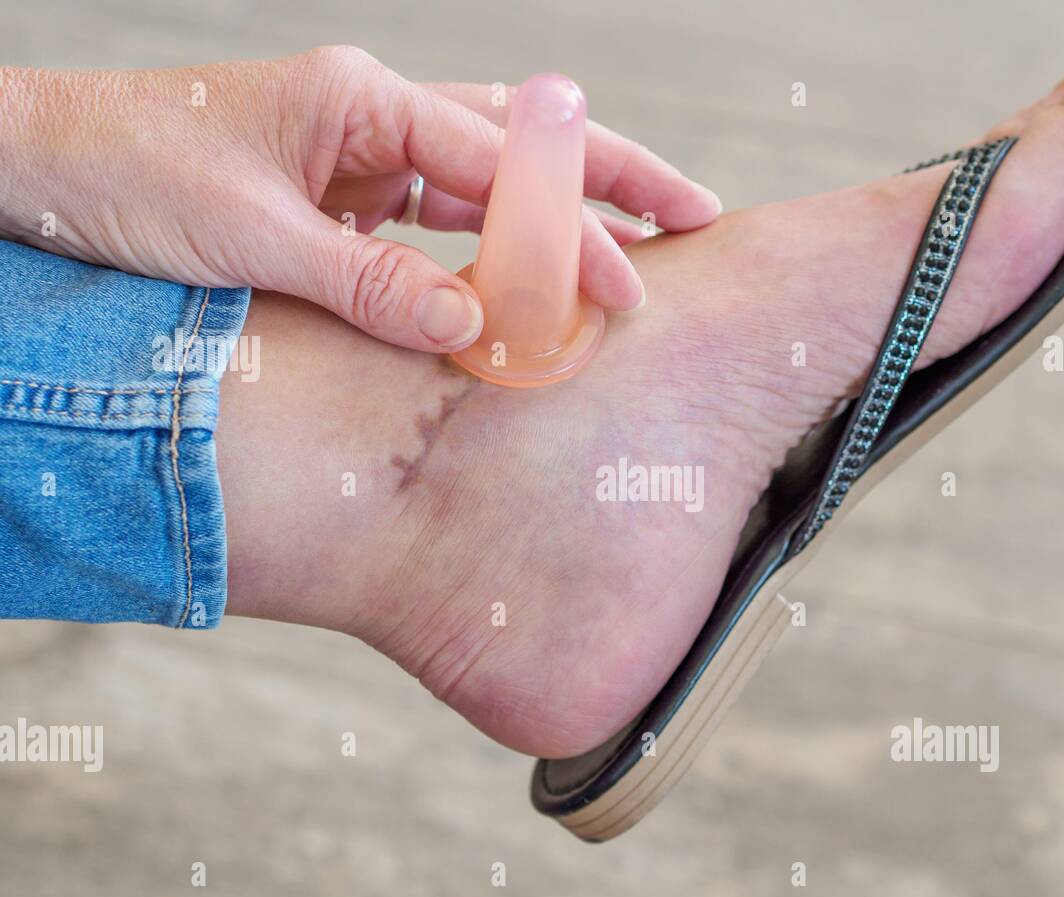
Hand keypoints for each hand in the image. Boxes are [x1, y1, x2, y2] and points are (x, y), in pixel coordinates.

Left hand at [0, 48, 721, 351]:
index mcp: (362, 101)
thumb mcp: (250, 233)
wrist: (33, 165)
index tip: (634, 278)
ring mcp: (359, 154)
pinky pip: (435, 221)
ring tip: (634, 243)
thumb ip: (368, 283)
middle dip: (610, 177)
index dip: (574, 226)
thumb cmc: (123, 172)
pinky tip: (522, 281)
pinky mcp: (341, 196)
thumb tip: (472, 325)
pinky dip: (486, 251)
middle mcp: (374, 117)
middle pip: (521, 143)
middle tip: (694, 213)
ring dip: (560, 213)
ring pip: (488, 180)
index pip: (500, 165)